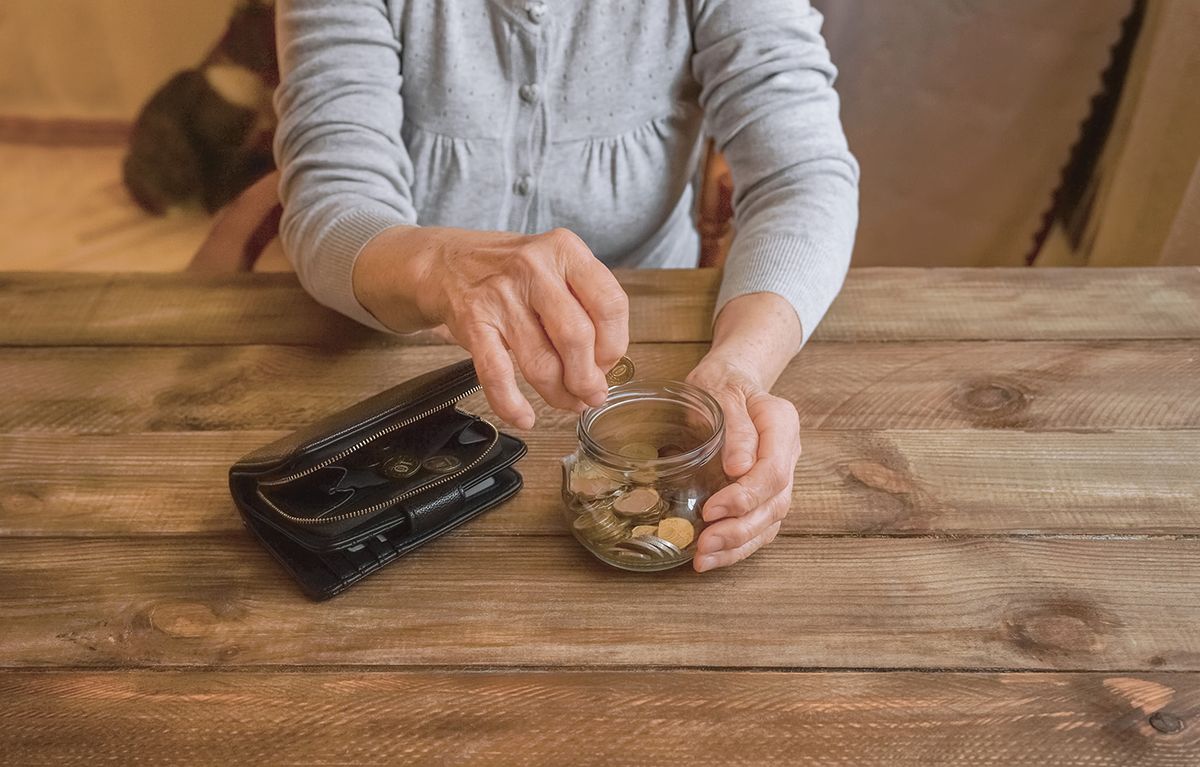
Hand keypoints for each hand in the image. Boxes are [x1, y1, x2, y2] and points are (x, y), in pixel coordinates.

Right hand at [354, 226, 628, 428]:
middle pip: (576, 337)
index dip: (615, 345)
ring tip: (565, 402)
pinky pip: (497, 374)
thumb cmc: (514, 274)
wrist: (447, 264)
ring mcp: (501, 295)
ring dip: (558, 394)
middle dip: (588, 378)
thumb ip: (586, 308)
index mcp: (565, 250)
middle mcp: (534, 267)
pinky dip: (511, 404)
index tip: (608, 364)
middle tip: (591, 394)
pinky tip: (523, 417)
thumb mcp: (557, 269)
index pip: (610, 304)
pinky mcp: (473, 322)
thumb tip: (604, 370)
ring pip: (541, 362)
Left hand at [686, 356, 801, 572]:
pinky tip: (713, 558)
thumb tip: (739, 468)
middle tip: (705, 544)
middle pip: (775, 502)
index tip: (711, 508)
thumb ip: (734, 427)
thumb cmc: (720, 383)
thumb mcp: (721, 392)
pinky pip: (759, 526)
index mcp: (782, 424)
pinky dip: (737, 546)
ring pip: (770, 520)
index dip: (745, 496)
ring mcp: (780, 475)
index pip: (774, 471)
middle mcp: (787, 453)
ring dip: (738, 545)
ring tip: (704, 560)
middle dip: (740, 529)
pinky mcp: (766, 493)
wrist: (728, 381)